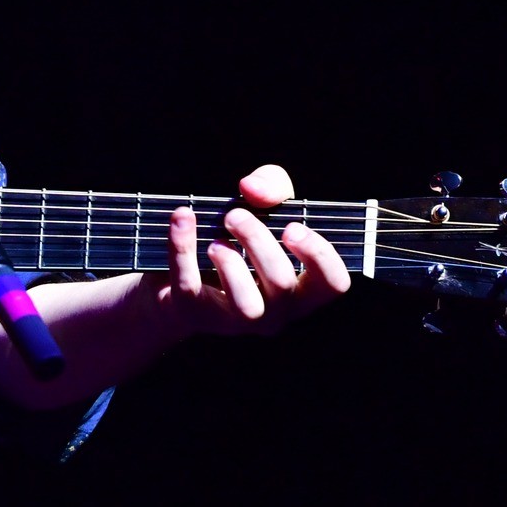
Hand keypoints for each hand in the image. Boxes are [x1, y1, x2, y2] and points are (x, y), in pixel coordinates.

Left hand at [156, 164, 351, 336]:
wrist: (174, 271)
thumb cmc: (236, 237)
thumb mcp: (262, 204)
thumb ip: (271, 186)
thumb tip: (252, 189)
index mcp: (301, 288)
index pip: (332, 283)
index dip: (320, 256)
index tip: (291, 227)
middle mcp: (276, 311)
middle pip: (282, 283)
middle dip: (259, 241)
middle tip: (234, 215)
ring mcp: (235, 321)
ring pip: (247, 305)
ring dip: (231, 264)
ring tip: (215, 239)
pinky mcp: (194, 313)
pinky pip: (190, 285)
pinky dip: (183, 247)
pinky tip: (181, 218)